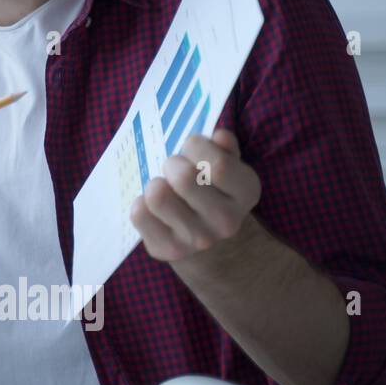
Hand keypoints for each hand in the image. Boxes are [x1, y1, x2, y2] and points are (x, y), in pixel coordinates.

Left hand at [131, 128, 261, 262]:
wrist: (214, 244)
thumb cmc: (214, 192)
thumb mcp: (229, 168)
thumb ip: (225, 149)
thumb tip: (219, 136)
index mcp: (245, 192)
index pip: (219, 164)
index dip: (197, 146)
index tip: (191, 147)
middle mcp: (226, 220)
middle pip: (183, 177)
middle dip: (172, 163)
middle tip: (174, 167)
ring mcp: (196, 239)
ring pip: (157, 196)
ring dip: (156, 184)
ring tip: (164, 186)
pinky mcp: (167, 249)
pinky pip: (140, 214)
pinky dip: (140, 203)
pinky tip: (153, 206)